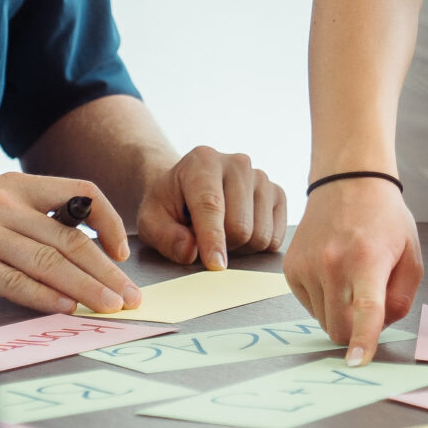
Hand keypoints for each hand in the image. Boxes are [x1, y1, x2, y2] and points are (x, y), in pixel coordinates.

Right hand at [0, 174, 139, 315]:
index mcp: (17, 184)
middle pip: (70, 238)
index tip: (121, 250)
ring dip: (84, 288)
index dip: (108, 221)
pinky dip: (43, 296)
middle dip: (106, 270)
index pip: (79, 193)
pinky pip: (13, 280)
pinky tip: (64, 307)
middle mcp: (6, 204)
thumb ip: (27, 216)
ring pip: (49, 262)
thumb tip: (74, 248)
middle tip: (130, 295)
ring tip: (110, 306)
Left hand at [136, 144, 286, 268]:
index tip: (215, 265)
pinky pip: (275, 237)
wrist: (188, 188)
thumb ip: (165, 237)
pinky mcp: (277, 193)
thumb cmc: (169, 205)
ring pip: (261, 234)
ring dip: (240, 248)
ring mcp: (261, 177)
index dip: (213, 240)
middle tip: (204, 241)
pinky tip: (240, 232)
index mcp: (203, 162)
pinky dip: (257, 245)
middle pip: (240, 227)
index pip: (211, 206)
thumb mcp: (151, 221)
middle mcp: (237, 163)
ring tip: (221, 234)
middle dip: (222, 246)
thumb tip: (190, 252)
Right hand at [283, 177, 422, 365]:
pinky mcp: (290, 269)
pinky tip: (335, 273)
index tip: (357, 363)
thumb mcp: (411, 256)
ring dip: (340, 313)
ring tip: (352, 279)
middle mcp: (332, 264)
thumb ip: (402, 298)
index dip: (362, 339)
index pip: (365, 308)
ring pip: (324, 321)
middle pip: (340, 328)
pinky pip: (310, 306)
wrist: (347, 183)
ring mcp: (307, 266)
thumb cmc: (384, 220)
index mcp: (367, 260)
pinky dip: (325, 300)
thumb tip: (379, 327)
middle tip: (371, 302)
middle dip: (356, 331)